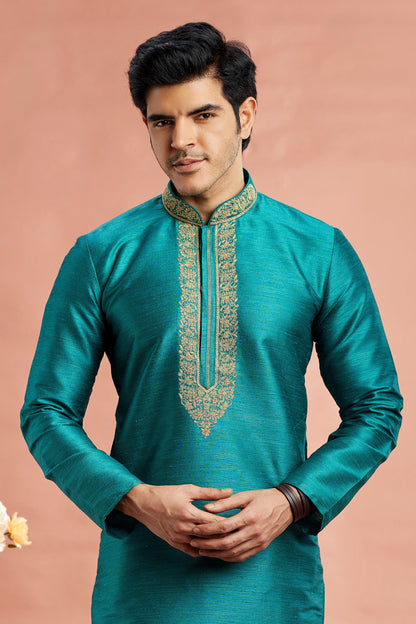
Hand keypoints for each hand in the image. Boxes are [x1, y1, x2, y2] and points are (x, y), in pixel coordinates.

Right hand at [116, 483, 232, 556]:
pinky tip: (213, 548)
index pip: (215, 521)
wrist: (143, 504)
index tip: (241, 522)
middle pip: (210, 535)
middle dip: (225, 534)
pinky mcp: (173, 543)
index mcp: (189, 513)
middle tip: (239, 534)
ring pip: (202, 545)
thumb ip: (210, 493)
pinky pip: (192, 551)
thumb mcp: (189, 489)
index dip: (229, 522)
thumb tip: (230, 491)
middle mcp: (184, 528)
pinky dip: (203, 550)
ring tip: (229, 542)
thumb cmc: (167, 493)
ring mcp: (178, 538)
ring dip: (215, 544)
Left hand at [189, 488, 292, 561]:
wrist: (287, 507)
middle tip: (194, 542)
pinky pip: (242, 556)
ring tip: (201, 550)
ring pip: (233, 553)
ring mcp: (259, 541)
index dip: (207, 530)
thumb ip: (225, 502)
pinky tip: (217, 554)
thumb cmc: (264, 498)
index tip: (195, 529)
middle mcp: (254, 531)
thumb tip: (206, 508)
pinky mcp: (261, 547)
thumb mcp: (245, 495)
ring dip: (215, 553)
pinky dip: (228, 557)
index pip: (224, 526)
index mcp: (249, 516)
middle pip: (226, 543)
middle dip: (208, 544)